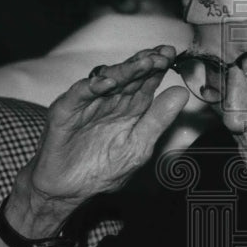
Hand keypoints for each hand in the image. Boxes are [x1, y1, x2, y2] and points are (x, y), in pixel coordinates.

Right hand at [10, 45, 189, 235]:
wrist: (67, 191)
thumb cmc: (102, 170)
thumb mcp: (139, 146)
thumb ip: (158, 120)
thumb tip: (182, 93)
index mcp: (129, 107)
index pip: (146, 81)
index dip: (158, 68)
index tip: (172, 56)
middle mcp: (108, 100)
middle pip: (129, 76)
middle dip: (146, 63)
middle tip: (162, 55)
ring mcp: (86, 104)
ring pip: (106, 80)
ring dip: (125, 71)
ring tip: (144, 64)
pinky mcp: (64, 112)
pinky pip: (78, 95)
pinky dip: (91, 87)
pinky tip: (108, 83)